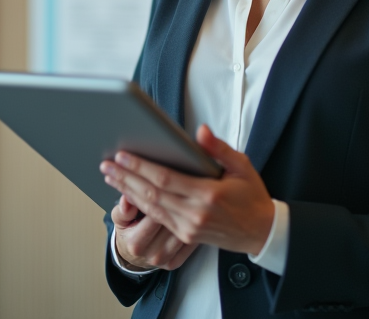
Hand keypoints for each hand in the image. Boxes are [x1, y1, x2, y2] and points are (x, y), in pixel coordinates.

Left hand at [101, 124, 274, 255]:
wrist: (262, 232)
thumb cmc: (252, 197)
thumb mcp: (242, 166)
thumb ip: (219, 149)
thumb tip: (200, 132)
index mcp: (208, 195)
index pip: (165, 179)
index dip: (140, 167)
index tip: (123, 155)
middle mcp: (195, 214)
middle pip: (151, 194)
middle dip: (125, 178)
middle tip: (106, 165)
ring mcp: (188, 228)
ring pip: (151, 208)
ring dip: (128, 192)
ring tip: (111, 177)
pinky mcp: (186, 235)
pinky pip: (158, 218)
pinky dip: (140, 205)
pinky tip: (129, 194)